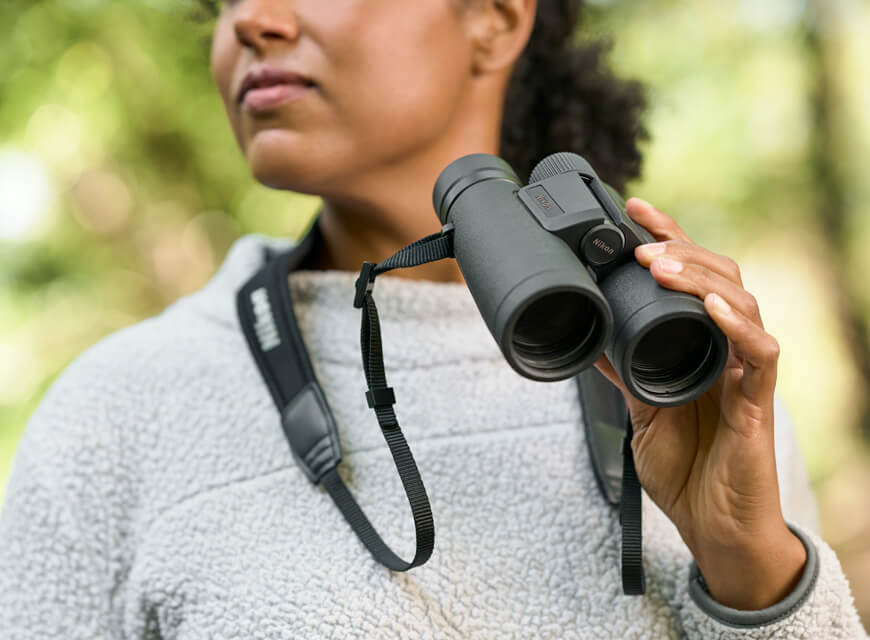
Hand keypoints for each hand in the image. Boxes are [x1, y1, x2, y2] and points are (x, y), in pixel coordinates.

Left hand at [592, 197, 806, 609]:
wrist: (711, 528)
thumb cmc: (686, 471)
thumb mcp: (642, 413)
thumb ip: (626, 375)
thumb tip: (595, 341)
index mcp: (701, 347)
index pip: (691, 280)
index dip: (669, 240)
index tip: (633, 210)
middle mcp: (727, 351)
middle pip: (722, 277)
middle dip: (681, 250)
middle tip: (638, 237)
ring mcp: (746, 373)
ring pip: (742, 304)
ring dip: (700, 278)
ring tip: (661, 265)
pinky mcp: (759, 402)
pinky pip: (760, 354)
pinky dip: (737, 326)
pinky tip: (712, 306)